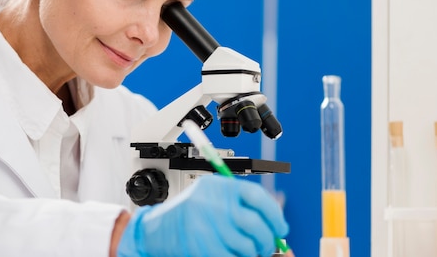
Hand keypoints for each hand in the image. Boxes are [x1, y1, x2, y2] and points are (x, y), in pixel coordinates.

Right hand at [117, 174, 288, 256]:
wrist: (156, 229)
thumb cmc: (187, 214)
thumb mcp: (210, 197)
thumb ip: (238, 204)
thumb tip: (273, 223)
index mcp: (217, 186)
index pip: (257, 196)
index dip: (274, 214)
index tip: (280, 227)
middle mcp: (213, 203)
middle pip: (256, 224)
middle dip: (267, 239)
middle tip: (266, 245)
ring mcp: (207, 224)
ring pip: (247, 246)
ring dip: (253, 253)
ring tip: (247, 251)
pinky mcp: (203, 246)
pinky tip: (234, 255)